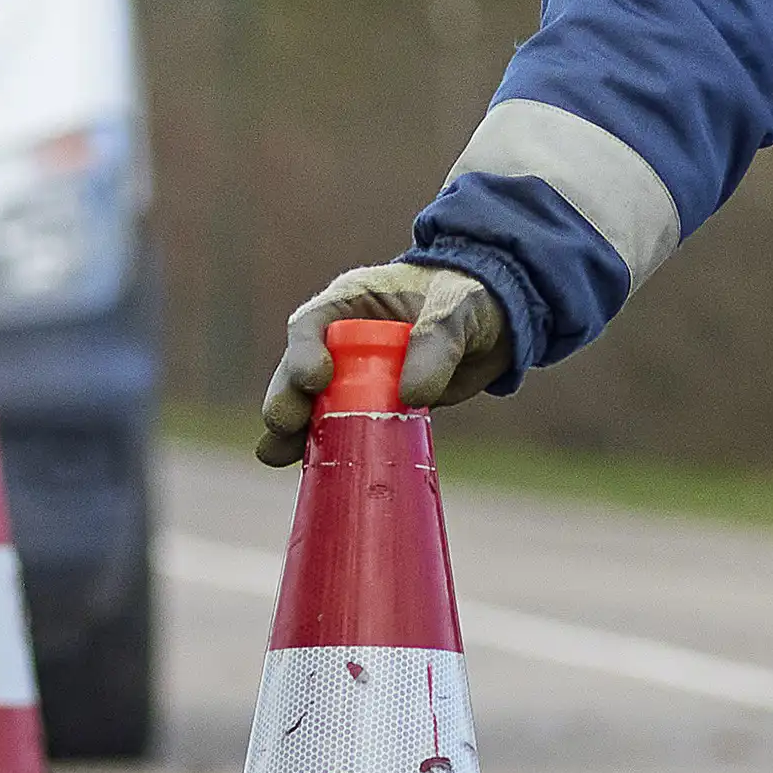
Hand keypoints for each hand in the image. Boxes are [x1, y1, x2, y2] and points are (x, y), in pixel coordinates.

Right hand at [252, 262, 505, 464]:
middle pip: (299, 372)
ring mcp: (354, 378)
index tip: (316, 380)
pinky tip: (310, 472)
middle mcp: (342, 341)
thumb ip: (437, 340)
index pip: (312, 325)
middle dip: (287, 398)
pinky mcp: (372, 409)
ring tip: (276, 455)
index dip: (303, 352)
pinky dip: (326, 450)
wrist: (497, 326)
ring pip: (312, 406)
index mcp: (352, 303)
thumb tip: (413, 396)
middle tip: (283, 425)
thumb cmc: (470, 300)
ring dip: (295, 431)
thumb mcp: (458, 309)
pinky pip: (342, 430)